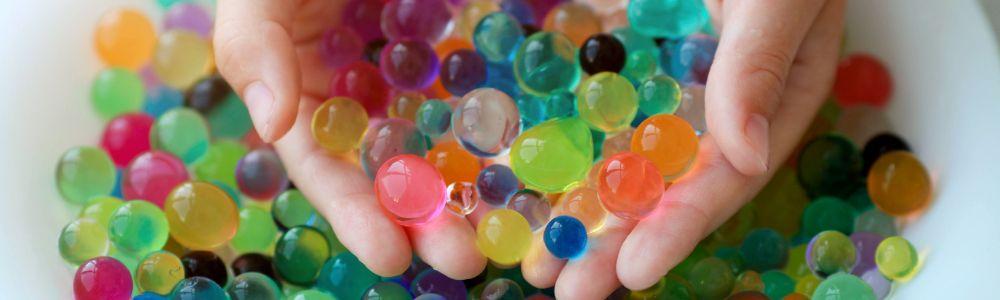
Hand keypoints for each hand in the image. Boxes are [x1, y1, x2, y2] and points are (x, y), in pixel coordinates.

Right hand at [213, 0, 486, 278]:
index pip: (321, 165)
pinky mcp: (457, 44)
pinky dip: (494, 136)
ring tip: (502, 226)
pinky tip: (519, 168)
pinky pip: (477, 97)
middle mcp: (354, 89)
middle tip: (463, 259)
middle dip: (421, 219)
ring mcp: (410, 68)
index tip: (391, 256)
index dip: (353, 214)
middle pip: (386, 168)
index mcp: (298, 87)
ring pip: (435, 142)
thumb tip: (270, 126)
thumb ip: (253, 44)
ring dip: (464, 187)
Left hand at [520, 0, 845, 296]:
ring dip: (581, 211)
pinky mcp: (620, 59)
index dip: (679, 226)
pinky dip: (558, 152)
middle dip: (617, 242)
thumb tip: (745, 154)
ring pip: (623, 158)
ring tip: (539, 263)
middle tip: (568, 290)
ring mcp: (666, 80)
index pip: (727, 173)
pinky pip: (587, 113)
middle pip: (668, 183)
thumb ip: (760, 61)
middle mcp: (718, 99)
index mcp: (770, 91)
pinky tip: (520, 188)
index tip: (632, 271)